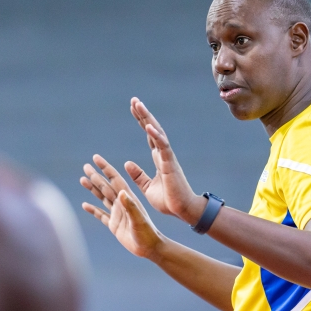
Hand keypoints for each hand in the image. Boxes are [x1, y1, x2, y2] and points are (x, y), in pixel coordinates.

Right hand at [80, 155, 165, 259]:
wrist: (151, 248)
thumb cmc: (147, 233)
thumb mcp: (139, 219)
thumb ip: (130, 207)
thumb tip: (121, 193)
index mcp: (128, 199)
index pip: (114, 179)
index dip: (105, 168)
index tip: (96, 158)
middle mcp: (122, 204)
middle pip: (106, 186)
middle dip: (95, 176)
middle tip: (85, 166)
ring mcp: (117, 214)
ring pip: (102, 198)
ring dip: (92, 189)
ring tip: (82, 180)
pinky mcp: (114, 225)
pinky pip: (101, 215)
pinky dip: (93, 209)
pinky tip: (85, 205)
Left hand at [125, 98, 202, 223]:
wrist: (183, 210)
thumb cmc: (168, 200)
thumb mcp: (147, 187)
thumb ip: (139, 175)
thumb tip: (127, 164)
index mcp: (158, 159)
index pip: (149, 135)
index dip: (142, 121)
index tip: (134, 109)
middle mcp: (163, 154)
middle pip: (152, 129)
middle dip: (143, 115)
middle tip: (134, 100)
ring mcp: (167, 158)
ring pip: (157, 133)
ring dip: (147, 119)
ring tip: (138, 105)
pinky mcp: (170, 164)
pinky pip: (162, 146)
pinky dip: (156, 135)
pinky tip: (148, 126)